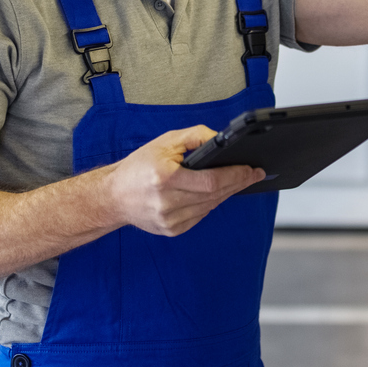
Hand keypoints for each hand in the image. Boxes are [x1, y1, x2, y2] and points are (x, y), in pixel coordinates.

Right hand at [103, 126, 265, 236]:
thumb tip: (221, 139)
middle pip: (215, 195)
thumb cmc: (138, 167)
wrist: (113, 197)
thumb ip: (195, 136)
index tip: (251, 169)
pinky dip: (210, 204)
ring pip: (210, 207)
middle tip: (254, 174)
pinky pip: (200, 216)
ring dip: (226, 193)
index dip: (235, 175)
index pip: (211, 181)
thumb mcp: (164, 142)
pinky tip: (215, 194)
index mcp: (164, 178)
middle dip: (238, 183)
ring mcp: (169, 220)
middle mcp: (166, 202)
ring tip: (239, 181)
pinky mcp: (171, 230)